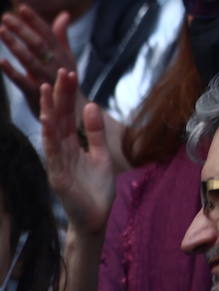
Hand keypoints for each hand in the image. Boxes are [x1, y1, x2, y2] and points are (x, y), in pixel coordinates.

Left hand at [1, 5, 79, 116]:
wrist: (72, 111)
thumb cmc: (66, 81)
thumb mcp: (68, 57)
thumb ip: (62, 36)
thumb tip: (63, 14)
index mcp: (61, 54)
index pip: (47, 33)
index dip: (34, 20)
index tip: (21, 7)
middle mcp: (55, 64)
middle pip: (38, 43)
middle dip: (22, 29)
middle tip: (5, 17)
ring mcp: (46, 79)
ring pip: (30, 59)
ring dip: (15, 44)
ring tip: (1, 31)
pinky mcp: (37, 94)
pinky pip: (23, 81)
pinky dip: (12, 71)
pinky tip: (1, 61)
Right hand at [41, 69, 114, 236]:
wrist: (96, 218)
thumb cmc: (96, 188)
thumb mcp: (101, 154)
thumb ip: (96, 132)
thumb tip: (92, 105)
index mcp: (72, 145)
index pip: (69, 115)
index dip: (68, 95)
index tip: (69, 73)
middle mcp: (61, 151)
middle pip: (59, 118)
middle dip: (59, 95)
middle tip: (59, 72)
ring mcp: (57, 163)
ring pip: (51, 132)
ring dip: (49, 110)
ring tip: (47, 89)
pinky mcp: (57, 176)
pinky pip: (52, 153)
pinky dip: (49, 136)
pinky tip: (48, 120)